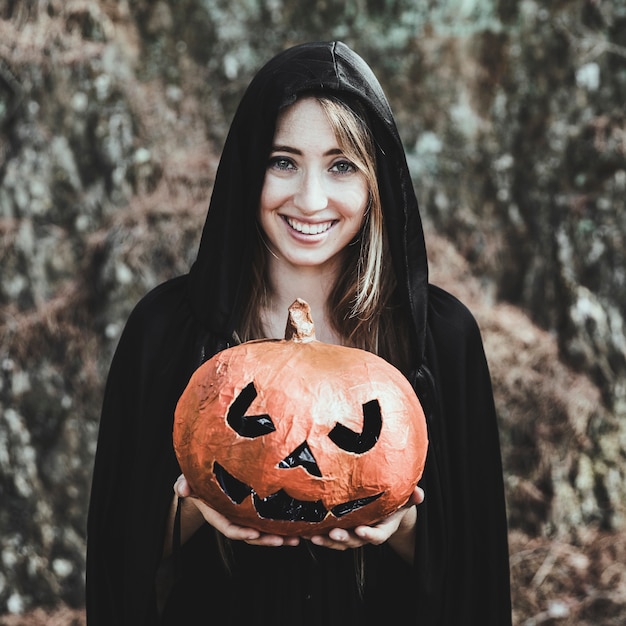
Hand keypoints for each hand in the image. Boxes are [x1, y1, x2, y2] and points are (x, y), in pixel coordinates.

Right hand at [174, 474, 299, 546]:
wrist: (204, 476)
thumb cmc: (197, 477)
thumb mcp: (188, 479)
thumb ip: (184, 484)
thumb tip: (182, 489)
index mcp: (217, 513)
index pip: (228, 527)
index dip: (240, 532)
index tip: (254, 533)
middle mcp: (232, 518)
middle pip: (249, 534)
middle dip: (266, 540)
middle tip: (282, 541)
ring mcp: (244, 516)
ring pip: (261, 531)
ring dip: (278, 537)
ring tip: (295, 539)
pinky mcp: (254, 511)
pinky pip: (267, 521)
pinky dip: (281, 525)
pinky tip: (297, 526)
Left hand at [307, 486, 423, 554]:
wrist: (387, 509)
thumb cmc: (396, 501)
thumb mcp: (406, 499)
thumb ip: (412, 497)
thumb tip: (420, 493)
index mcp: (383, 528)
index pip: (377, 536)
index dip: (369, 535)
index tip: (361, 531)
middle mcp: (366, 533)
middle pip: (354, 541)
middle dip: (342, 539)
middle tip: (332, 534)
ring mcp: (352, 533)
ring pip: (338, 542)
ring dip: (325, 541)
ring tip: (313, 536)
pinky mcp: (340, 529)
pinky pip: (328, 535)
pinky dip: (317, 534)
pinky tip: (304, 531)